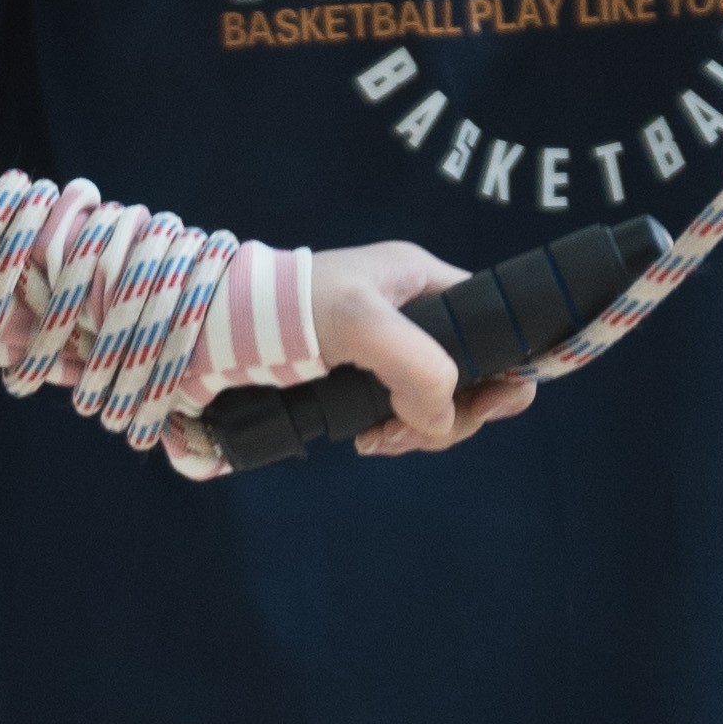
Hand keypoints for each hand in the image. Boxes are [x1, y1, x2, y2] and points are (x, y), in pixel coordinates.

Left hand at [289, 239, 540, 456]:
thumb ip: (416, 366)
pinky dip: (394, 434)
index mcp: (425, 283)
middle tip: (412, 433)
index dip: (504, 368)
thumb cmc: (289, 308)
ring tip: (378, 440)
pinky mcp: (366, 380)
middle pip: (472, 375)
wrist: (218, 330)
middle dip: (452, 414)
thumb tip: (440, 418)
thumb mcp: (361, 322)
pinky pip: (404, 416)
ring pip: (438, 403)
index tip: (483, 406)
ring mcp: (392, 350)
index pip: (497, 324)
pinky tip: (366, 440)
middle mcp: (416, 315)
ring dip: (418, 432)